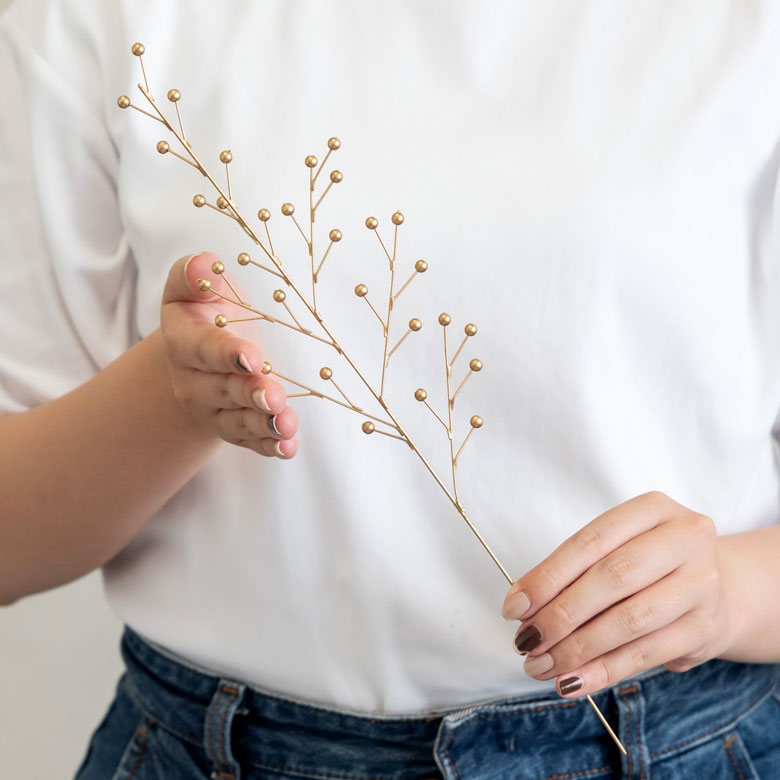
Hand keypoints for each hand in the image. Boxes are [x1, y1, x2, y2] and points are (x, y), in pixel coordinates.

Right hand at [160, 252, 297, 457]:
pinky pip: (250, 440)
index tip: (252, 357)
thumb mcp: (193, 286)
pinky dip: (269, 446)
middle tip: (274, 395)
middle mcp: (194, 381)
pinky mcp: (233, 428)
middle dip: (251, 393)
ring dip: (263, 424)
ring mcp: (214, 409)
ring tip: (286, 424)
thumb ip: (193, 274)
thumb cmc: (203, 309)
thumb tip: (203, 264)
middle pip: (224, 389)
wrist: (196, 352)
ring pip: (238, 420)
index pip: (205, 348)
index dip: (227, 354)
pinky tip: (288, 447)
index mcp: (184, 341)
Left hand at [501, 491, 734, 696]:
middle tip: (526, 640)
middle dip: (561, 614)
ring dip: (577, 649)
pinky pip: (645, 655)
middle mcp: (685, 539)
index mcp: (654, 509)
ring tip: (541, 664)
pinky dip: (602, 671)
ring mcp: (701, 584)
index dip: (548, 576)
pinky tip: (572, 681)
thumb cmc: (647, 563)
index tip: (514, 606)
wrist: (715, 587)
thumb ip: (572, 571)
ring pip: (629, 621)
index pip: (591, 541)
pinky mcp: (706, 629)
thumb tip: (524, 609)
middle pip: (612, 579)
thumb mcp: (616, 548)